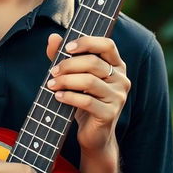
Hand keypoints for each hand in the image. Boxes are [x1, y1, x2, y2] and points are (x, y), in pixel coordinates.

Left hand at [46, 34, 129, 154]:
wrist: (93, 134)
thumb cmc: (84, 100)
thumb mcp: (75, 76)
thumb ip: (64, 56)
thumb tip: (53, 38)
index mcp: (116, 65)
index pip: (107, 45)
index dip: (87, 42)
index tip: (68, 47)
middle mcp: (121, 79)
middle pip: (94, 63)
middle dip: (69, 65)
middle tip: (53, 71)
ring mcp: (118, 97)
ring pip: (89, 81)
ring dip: (66, 81)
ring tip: (52, 84)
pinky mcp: (110, 114)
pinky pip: (87, 101)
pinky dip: (69, 97)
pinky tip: (58, 97)